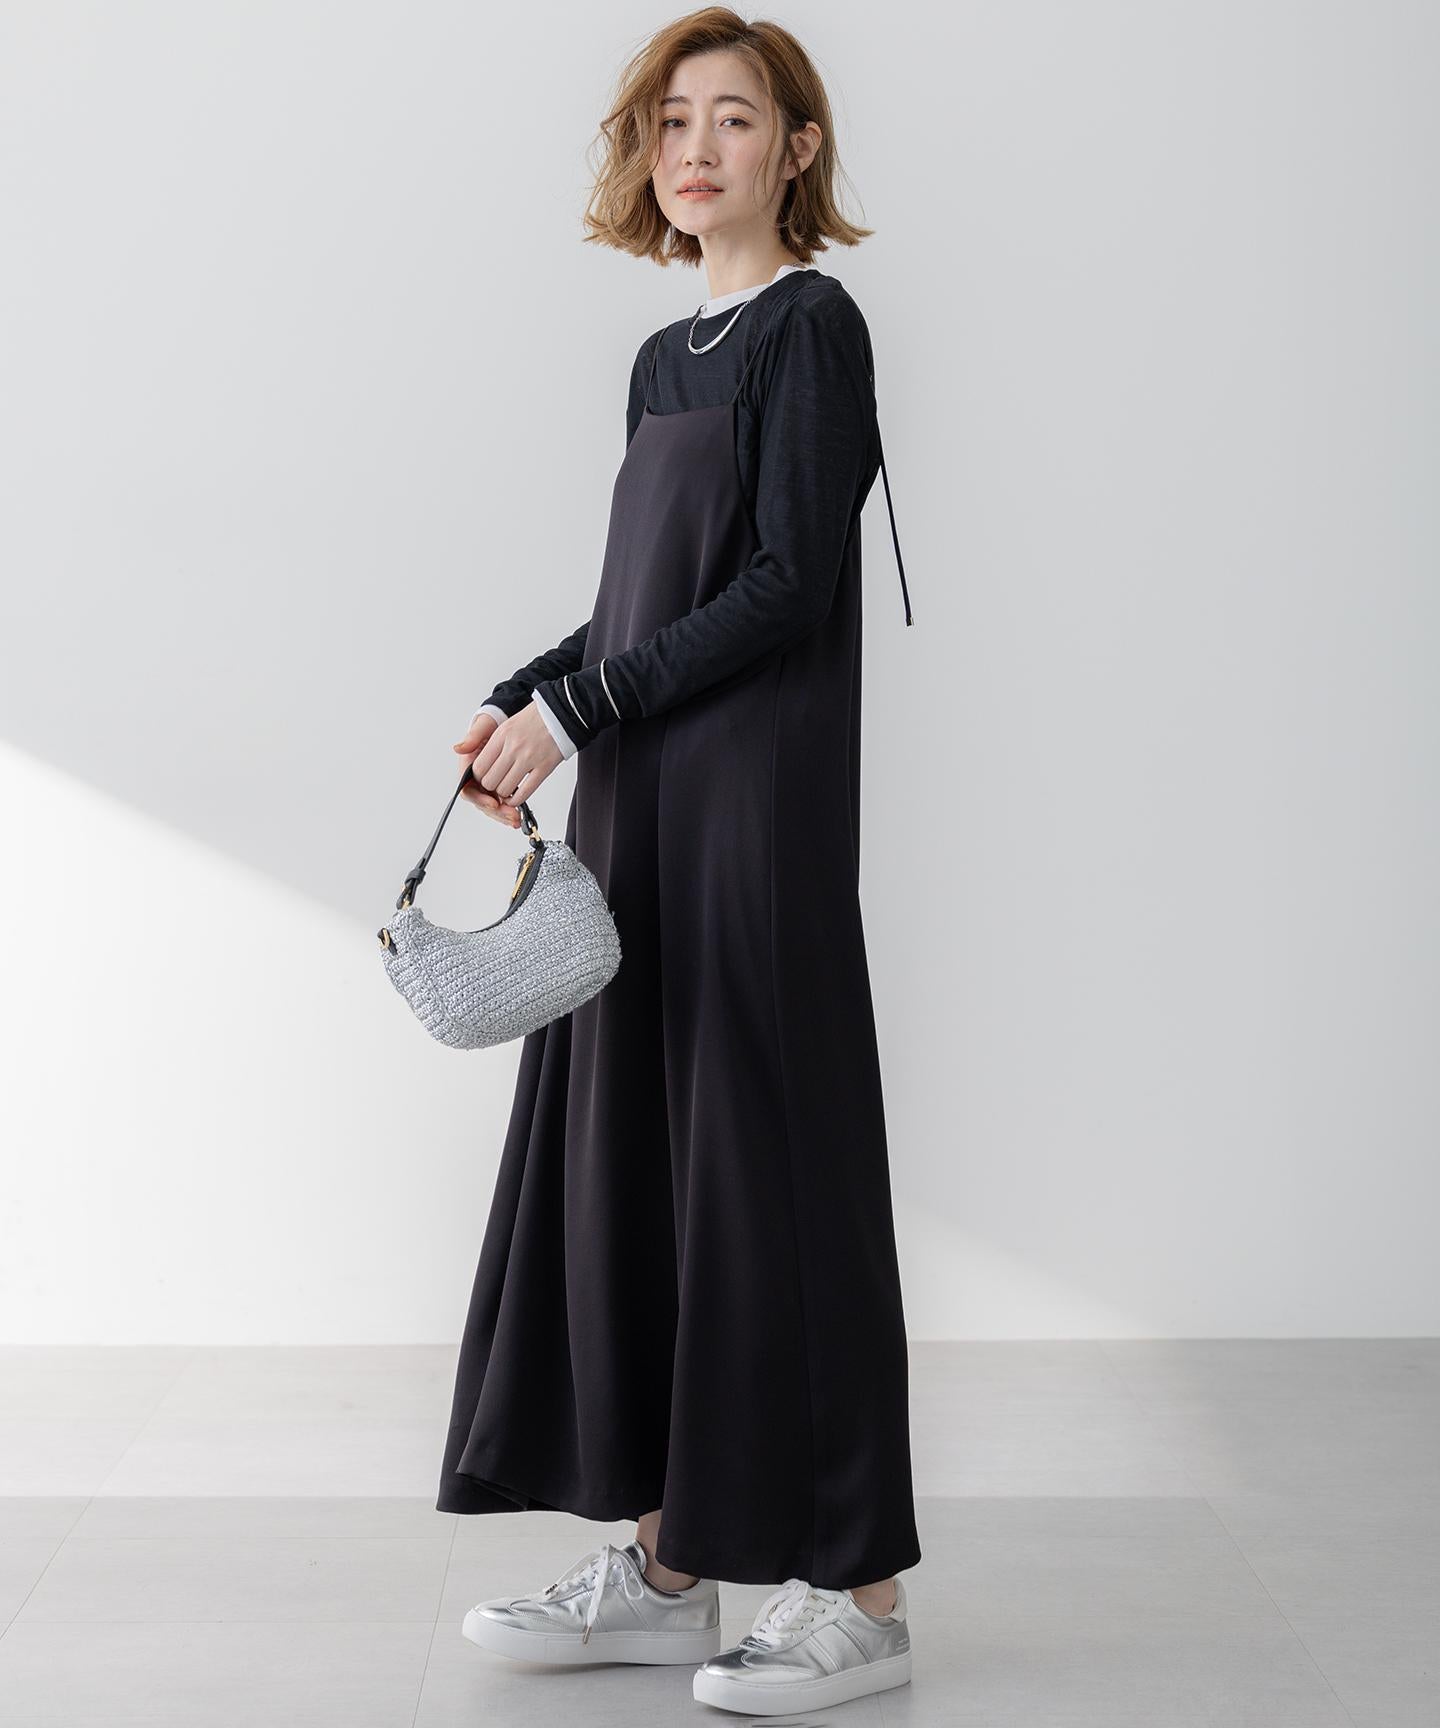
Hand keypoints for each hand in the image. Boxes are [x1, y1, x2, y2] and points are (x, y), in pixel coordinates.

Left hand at [452, 704, 562, 822]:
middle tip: (496, 784)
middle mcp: (513, 747)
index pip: (479, 766)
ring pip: (505, 789)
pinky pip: (525, 792)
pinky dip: (517, 799)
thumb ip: (482, 739)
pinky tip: (516, 797)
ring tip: (508, 788)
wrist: (562, 712)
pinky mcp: (545, 767)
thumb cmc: (535, 719)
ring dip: (504, 793)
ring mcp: (529, 758)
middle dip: (490, 787)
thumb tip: (458, 750)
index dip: (479, 777)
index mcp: (501, 736)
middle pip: (489, 780)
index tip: (485, 777)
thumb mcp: (504, 724)